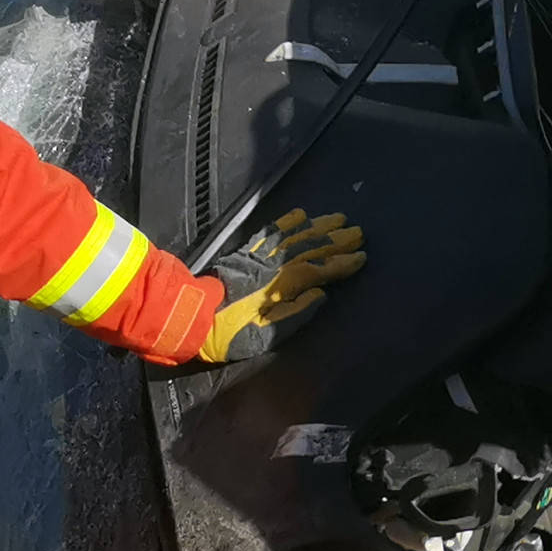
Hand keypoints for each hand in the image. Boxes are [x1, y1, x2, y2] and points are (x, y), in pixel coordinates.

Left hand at [197, 209, 364, 364]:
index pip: (319, 271)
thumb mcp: (266, 336)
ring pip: (293, 236)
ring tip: (337, 218)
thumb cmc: (229, 333)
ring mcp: (258, 256)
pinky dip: (286, 222)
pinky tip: (300, 214)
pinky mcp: (244, 253)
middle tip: (358, 232)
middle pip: (310, 248)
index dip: (341, 264)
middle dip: (336, 240)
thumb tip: (320, 295)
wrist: (190, 316)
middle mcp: (273, 265)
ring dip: (317, 227)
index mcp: (282, 286)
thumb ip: (296, 315)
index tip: (361, 257)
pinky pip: (269, 233)